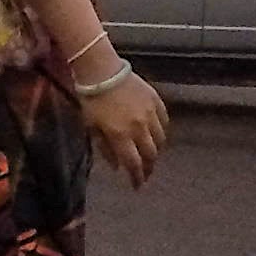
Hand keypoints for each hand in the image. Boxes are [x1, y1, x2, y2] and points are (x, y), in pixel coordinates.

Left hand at [80, 68, 169, 186]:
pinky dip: (161, 130)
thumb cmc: (91, 99)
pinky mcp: (155, 100)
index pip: (134, 164)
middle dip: (149, 167)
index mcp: (121, 135)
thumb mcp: (91, 126)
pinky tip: (157, 133)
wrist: (101, 69)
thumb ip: (104, 148)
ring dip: (156, 150)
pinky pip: (164, 120)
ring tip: (150, 154)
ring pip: (161, 139)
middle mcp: (139, 127)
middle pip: (150, 155)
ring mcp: (150, 113)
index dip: (137, 178)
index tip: (137, 186)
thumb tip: (117, 166)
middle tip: (145, 173)